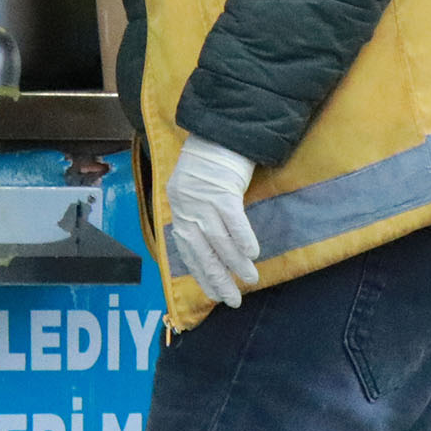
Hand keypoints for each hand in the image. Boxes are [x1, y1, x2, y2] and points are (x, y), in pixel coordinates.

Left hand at [165, 137, 261, 308]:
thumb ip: (200, 216)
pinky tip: (252, 254)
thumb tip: (214, 247)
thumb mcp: (196, 191)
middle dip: (217, 279)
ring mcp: (202, 199)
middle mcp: (186, 208)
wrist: (220, 129)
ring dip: (234, 264)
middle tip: (232, 300)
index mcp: (178, 209)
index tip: (213, 294)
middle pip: (202, 252)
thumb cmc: (211, 162)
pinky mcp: (222, 190)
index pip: (187, 251)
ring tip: (249, 280)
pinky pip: (232, 221)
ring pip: (218, 240)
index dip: (200, 274)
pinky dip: (242, 239)